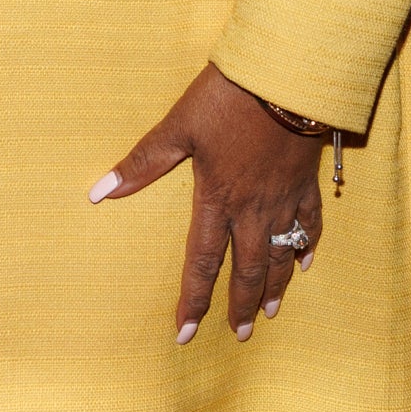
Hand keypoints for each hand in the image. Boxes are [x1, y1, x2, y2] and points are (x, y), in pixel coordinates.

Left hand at [95, 65, 326, 342]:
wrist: (286, 76)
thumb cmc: (228, 98)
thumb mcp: (179, 127)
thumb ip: (142, 163)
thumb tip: (100, 192)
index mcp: (217, 199)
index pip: (201, 262)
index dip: (193, 300)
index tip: (186, 333)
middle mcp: (253, 209)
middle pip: (247, 269)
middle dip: (240, 305)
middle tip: (239, 335)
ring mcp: (283, 198)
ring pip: (281, 255)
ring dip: (274, 287)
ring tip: (269, 313)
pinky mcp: (305, 182)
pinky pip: (310, 224)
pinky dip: (306, 246)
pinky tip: (306, 262)